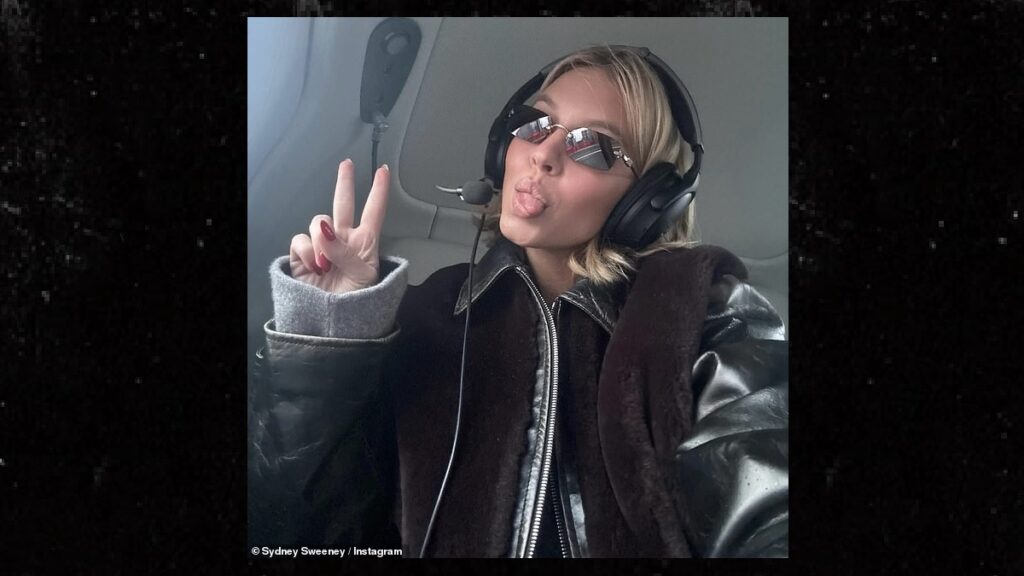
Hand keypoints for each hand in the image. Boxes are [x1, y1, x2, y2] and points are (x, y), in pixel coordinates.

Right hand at [289, 159, 390, 292]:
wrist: (333, 325)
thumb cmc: (356, 303)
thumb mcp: (363, 276)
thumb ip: (346, 252)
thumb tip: (325, 231)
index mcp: (365, 243)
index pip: (374, 212)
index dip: (379, 191)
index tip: (383, 171)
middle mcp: (344, 240)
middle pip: (344, 204)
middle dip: (344, 183)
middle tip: (346, 165)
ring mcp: (322, 246)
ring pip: (318, 222)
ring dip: (322, 241)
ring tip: (327, 265)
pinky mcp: (302, 255)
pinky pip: (300, 239)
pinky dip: (307, 252)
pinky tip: (315, 267)